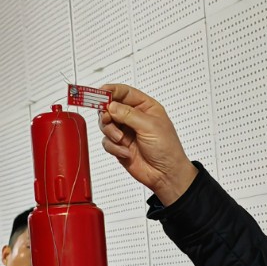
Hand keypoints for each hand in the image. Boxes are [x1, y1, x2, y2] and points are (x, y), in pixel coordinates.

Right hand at [96, 84, 197, 205]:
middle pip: (110, 107)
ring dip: (110, 132)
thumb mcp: (150, 126)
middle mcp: (134, 118)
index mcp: (145, 107)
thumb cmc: (167, 149)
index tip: (99, 93)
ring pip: (106, 124)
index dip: (110, 91)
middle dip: (107, 113)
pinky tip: (126, 151)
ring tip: (121, 139)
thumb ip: (128, 114)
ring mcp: (126, 131)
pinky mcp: (120, 145)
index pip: (124, 92)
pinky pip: (106, 141)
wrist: (166, 174)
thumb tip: (111, 105)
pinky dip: (114, 147)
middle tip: (107, 118)